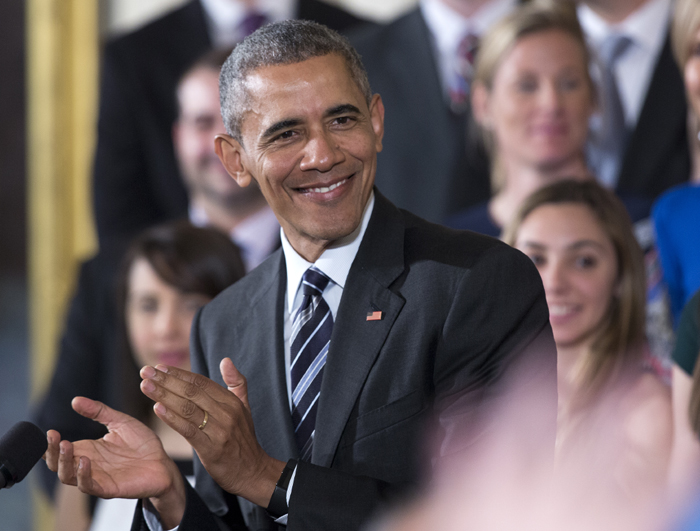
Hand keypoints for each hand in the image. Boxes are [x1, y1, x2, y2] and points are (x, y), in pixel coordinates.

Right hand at [44, 397, 184, 525]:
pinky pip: (89, 487)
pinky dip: (82, 476)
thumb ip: (99, 412)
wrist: (163, 462)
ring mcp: (97, 477)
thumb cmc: (142, 444)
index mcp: (88, 449)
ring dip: (63, 463)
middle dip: (51, 452)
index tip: (50, 431)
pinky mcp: (109, 488)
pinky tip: (85, 461)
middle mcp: (88, 464)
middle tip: (54, 437)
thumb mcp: (120, 422)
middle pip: (58, 464)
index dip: (50, 443)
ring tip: (67, 446)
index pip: (60, 449)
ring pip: (68, 477)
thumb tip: (75, 400)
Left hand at [140, 358, 285, 506]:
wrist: (253, 471)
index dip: (179, 373)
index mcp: (231, 401)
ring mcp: (219, 430)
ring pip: (187, 408)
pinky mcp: (211, 449)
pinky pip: (188, 430)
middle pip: (191, 392)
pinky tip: (157, 409)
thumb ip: (236, 383)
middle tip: (146, 371)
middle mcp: (226, 412)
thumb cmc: (243, 439)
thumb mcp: (245, 407)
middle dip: (166, 380)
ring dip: (164, 395)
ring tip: (146, 386)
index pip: (201, 382)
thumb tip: (226, 360)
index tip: (159, 367)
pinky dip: (172, 418)